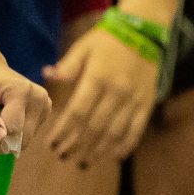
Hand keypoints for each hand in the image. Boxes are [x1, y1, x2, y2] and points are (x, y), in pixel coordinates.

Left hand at [0, 56, 53, 152]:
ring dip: (9, 132)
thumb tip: (1, 137)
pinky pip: (29, 131)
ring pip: (26, 136)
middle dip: (3, 135)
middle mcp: (39, 97)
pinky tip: (7, 114)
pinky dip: (15, 129)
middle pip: (22, 135)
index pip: (13, 128)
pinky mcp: (45, 110)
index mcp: (22, 91)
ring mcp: (45, 104)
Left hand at [41, 23, 159, 167]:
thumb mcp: (83, 48)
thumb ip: (67, 66)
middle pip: (94, 127)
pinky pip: (136, 129)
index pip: (78, 112)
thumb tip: (46, 75)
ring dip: (98, 150)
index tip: (52, 144)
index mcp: (97, 79)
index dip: (64, 131)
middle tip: (63, 156)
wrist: (144, 33)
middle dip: (77, 145)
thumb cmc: (106, 40)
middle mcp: (116, 92)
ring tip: (83, 161)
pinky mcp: (147, 104)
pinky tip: (114, 156)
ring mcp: (133, 100)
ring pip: (115, 132)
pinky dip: (126, 145)